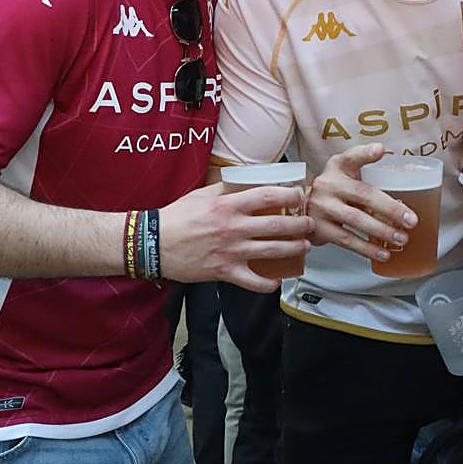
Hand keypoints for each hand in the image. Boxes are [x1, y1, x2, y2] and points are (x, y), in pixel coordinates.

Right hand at [159, 182, 312, 292]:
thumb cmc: (177, 217)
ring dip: (293, 249)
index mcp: (228, 206)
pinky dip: (267, 283)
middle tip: (310, 224)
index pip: (268, 196)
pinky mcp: (224, 272)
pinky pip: (252, 281)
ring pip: (272, 251)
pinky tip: (277, 280)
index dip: (290, 195)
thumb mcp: (202, 195)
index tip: (300, 196)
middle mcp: (233, 228)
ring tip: (303, 247)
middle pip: (277, 225)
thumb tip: (249, 180)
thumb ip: (227, 188)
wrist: (151, 244)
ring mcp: (230, 252)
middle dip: (300, 225)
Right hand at [306, 143, 416, 260]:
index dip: (366, 153)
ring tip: (401, 239)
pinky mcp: (318, 228)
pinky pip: (346, 240)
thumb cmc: (334, 188)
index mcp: (338, 167)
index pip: (352, 157)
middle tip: (410, 221)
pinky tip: (382, 253)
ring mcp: (321, 207)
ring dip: (381, 232)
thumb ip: (366, 165)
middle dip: (390, 209)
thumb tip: (390, 160)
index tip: (380, 150)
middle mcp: (328, 184)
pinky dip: (366, 248)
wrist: (300, 207)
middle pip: (363, 195)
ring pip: (355, 220)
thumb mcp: (345, 170)